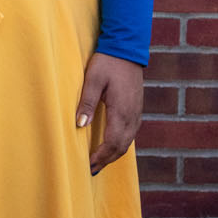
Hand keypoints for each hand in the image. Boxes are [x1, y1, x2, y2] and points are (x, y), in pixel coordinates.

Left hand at [77, 53, 144, 173]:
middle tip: (91, 169)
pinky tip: (109, 145)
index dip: (101, 157)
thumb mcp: (92, 80)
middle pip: (122, 147)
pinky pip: (130, 133)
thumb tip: (80, 125)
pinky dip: (120, 144)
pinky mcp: (136, 109)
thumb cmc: (108, 63)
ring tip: (98, 161)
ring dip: (113, 154)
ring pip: (128, 142)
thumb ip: (86, 102)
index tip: (88, 165)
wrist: (127, 49)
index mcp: (122, 111)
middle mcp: (132, 115)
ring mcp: (136, 113)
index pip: (113, 143)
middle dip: (106, 160)